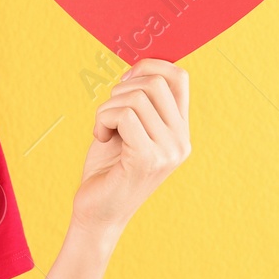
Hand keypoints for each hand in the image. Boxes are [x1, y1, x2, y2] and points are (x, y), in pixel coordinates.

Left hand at [71, 59, 190, 239]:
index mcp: (180, 132)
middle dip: (121, 90)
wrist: (97, 213)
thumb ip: (138, 101)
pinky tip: (100, 138)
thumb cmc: (107, 169)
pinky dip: (102, 120)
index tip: (124, 81)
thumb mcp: (127, 129)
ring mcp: (167, 152)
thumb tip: (139, 67)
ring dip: (107, 109)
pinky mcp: (147, 160)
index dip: (150, 65)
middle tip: (108, 115)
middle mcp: (181, 142)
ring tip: (104, 131)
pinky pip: (124, 116)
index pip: (180, 78)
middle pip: (155, 83)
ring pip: (135, 98)